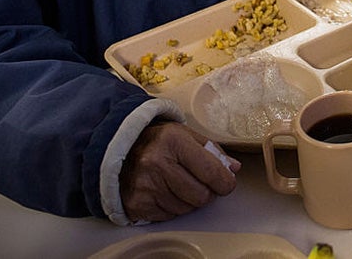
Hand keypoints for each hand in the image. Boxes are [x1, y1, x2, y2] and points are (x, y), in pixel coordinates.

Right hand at [120, 121, 239, 222]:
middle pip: (201, 196)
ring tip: (180, 184)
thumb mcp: (185, 135)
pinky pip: (169, 216)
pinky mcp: (137, 204)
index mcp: (173, 141)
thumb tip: (233, 168)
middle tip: (203, 184)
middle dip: (208, 193)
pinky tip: (166, 192)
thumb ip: (212, 151)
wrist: (118, 149)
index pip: (211, 171)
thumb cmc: (157, 141)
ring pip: (186, 209)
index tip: (227, 183)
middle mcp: (157, 164)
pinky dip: (173, 207)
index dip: (225, 182)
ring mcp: (145, 186)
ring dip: (190, 201)